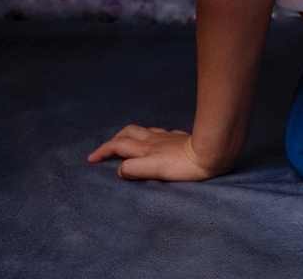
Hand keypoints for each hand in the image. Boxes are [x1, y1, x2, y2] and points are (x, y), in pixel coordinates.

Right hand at [86, 124, 229, 180]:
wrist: (211, 152)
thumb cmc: (183, 165)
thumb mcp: (155, 170)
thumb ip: (134, 169)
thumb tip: (120, 169)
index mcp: (144, 148)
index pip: (117, 146)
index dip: (102, 151)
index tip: (91, 159)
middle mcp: (153, 140)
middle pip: (127, 133)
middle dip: (113, 140)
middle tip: (106, 150)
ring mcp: (167, 137)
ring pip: (142, 131)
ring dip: (130, 135)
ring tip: (126, 143)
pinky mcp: (179, 138)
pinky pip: (159, 133)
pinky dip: (150, 136)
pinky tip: (156, 140)